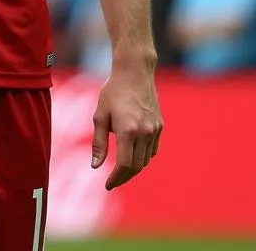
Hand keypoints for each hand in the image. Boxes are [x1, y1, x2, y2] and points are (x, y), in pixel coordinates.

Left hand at [91, 64, 162, 189]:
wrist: (135, 71)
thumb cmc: (113, 91)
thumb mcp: (100, 114)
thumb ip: (98, 142)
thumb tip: (95, 166)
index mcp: (128, 130)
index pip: (124, 165)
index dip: (115, 178)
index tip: (107, 185)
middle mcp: (144, 133)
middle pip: (136, 166)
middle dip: (124, 177)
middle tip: (112, 181)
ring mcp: (154, 130)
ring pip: (146, 160)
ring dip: (134, 168)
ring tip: (120, 170)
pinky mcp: (160, 126)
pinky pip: (152, 150)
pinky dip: (143, 157)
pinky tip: (133, 155)